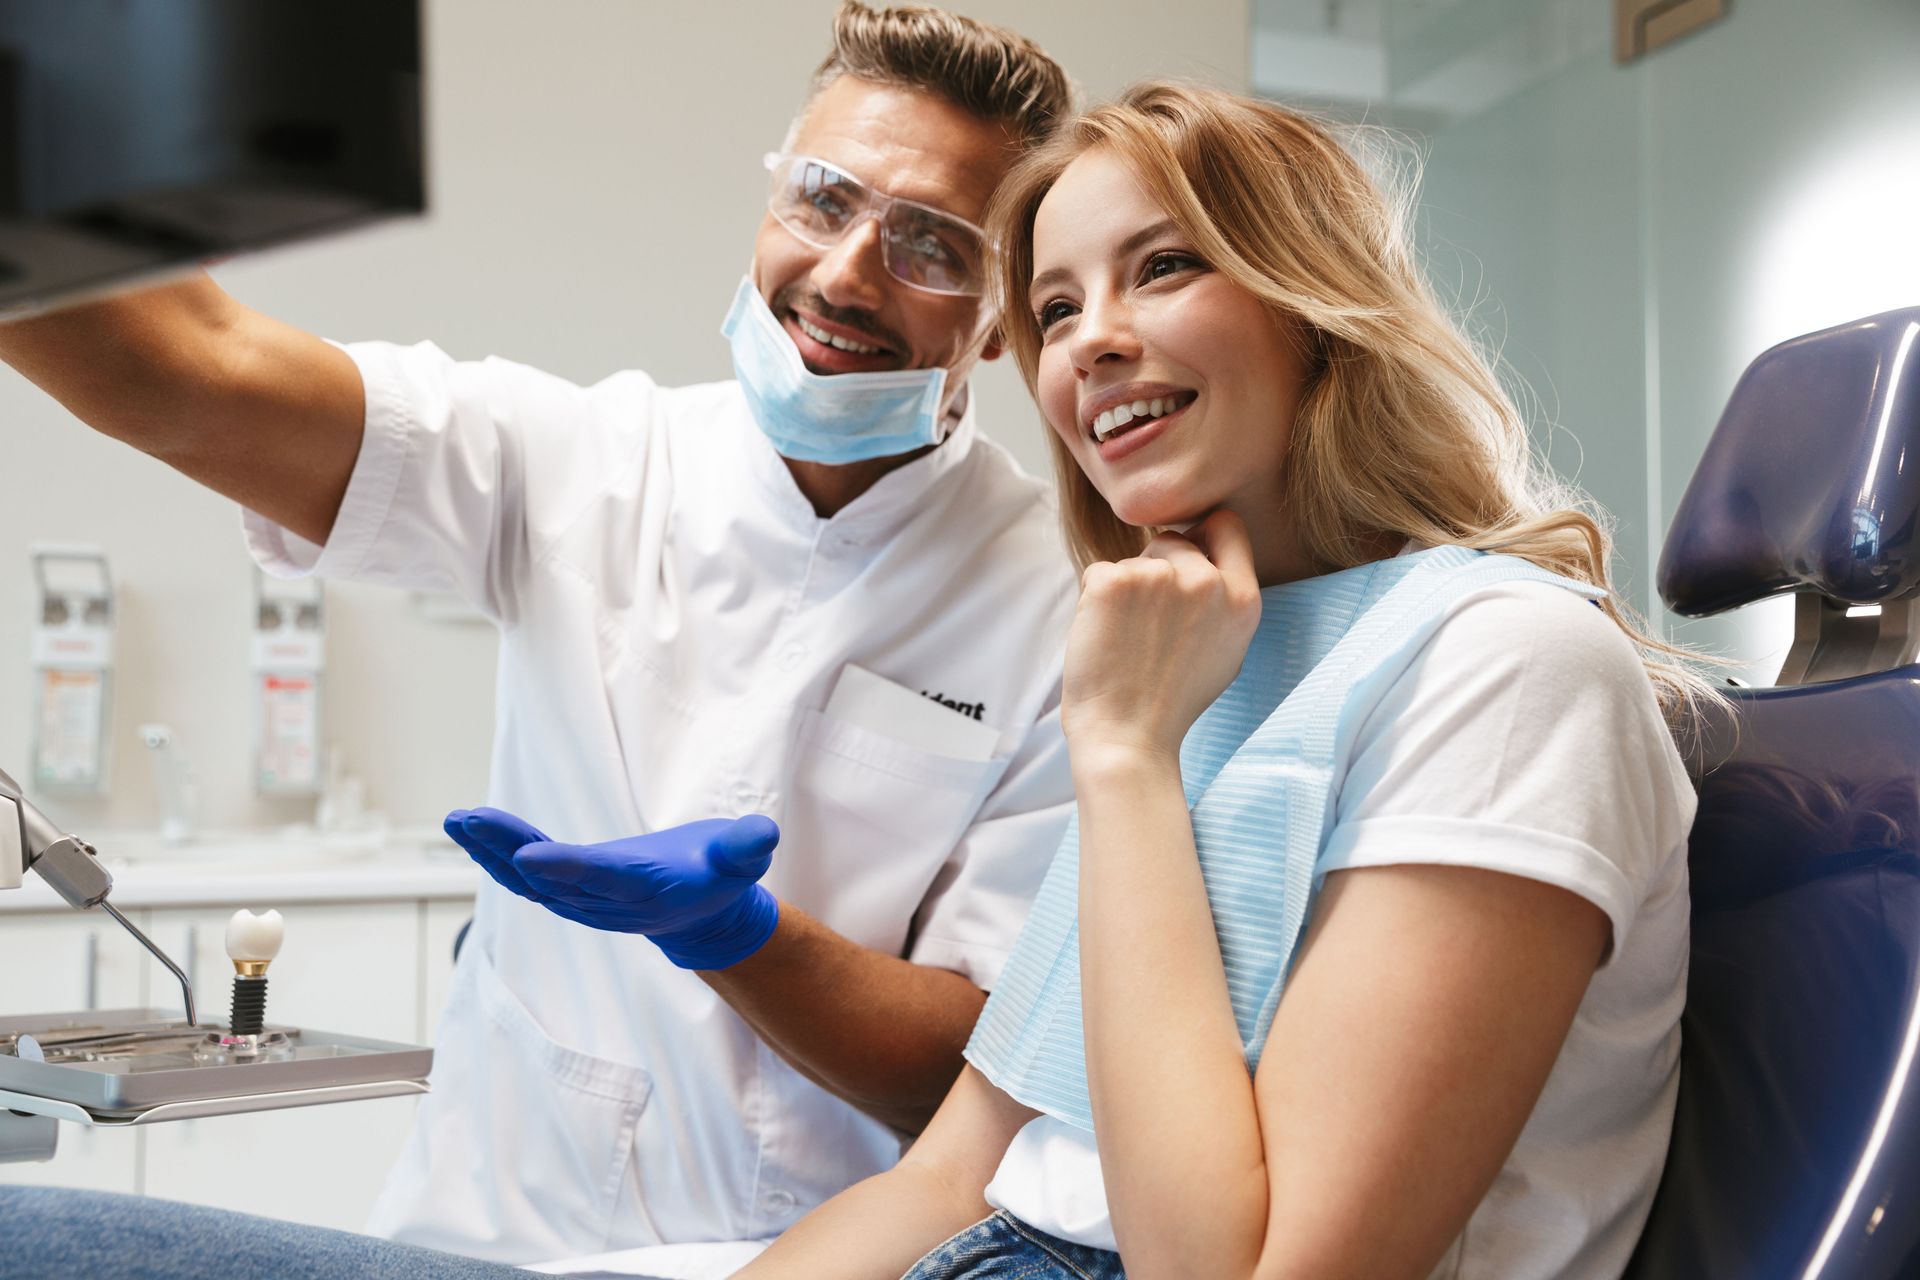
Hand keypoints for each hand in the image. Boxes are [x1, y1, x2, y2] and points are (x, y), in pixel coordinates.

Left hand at [443, 807, 781, 969]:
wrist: (703, 915)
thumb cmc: (721, 875)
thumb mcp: (742, 859)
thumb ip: (746, 848)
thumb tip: (762, 834)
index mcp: (645, 890)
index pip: (599, 879)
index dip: (563, 867)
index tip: (525, 854)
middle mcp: (606, 902)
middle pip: (550, 878)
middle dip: (508, 848)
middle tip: (471, 819)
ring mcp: (582, 901)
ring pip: (529, 879)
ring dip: (491, 850)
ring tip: (458, 819)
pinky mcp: (569, 890)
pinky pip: (526, 874)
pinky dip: (497, 853)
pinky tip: (471, 829)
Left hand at [1061, 509, 1261, 762]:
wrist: (1127, 738)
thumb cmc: (1170, 701)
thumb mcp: (1226, 650)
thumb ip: (1224, 598)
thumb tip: (1203, 546)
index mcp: (1242, 599)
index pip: (1226, 525)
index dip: (1201, 535)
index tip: (1184, 554)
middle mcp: (1207, 582)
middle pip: (1173, 540)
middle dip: (1155, 569)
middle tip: (1146, 628)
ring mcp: (1160, 578)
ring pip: (1134, 560)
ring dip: (1124, 590)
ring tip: (1128, 642)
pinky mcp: (1114, 582)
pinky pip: (1098, 572)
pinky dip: (1094, 600)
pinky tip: (1105, 639)